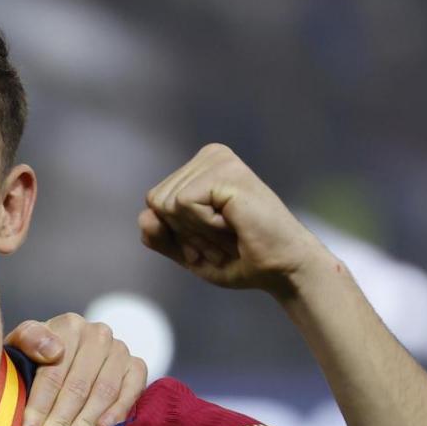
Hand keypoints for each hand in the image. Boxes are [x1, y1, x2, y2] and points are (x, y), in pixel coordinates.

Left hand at [7, 315, 147, 425]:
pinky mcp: (136, 366)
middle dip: (60, 422)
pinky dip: (118, 411)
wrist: (56, 356)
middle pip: (78, 386)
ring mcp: (120, 350)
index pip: (53, 373)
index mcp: (68, 326)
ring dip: (85, 424)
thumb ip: (28, 340)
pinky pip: (132, 390)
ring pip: (103, 392)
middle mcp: (98, 334)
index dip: (39, 407)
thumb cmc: (33, 356)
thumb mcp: (20, 346)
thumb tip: (54, 352)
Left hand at [138, 143, 334, 296]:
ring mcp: (219, 160)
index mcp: (199, 169)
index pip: (153, 203)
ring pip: (167, 204)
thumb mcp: (187, 251)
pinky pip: (182, 205)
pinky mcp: (226, 171)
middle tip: (224, 236)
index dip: (177, 233)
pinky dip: (204, 226)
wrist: (281, 268)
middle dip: (185, 233)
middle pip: (156, 201)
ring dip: (197, 232)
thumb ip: (160, 236)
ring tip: (231, 231)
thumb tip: (145, 216)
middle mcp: (209, 156)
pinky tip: (234, 224)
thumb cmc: (240, 259)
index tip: (213, 237)